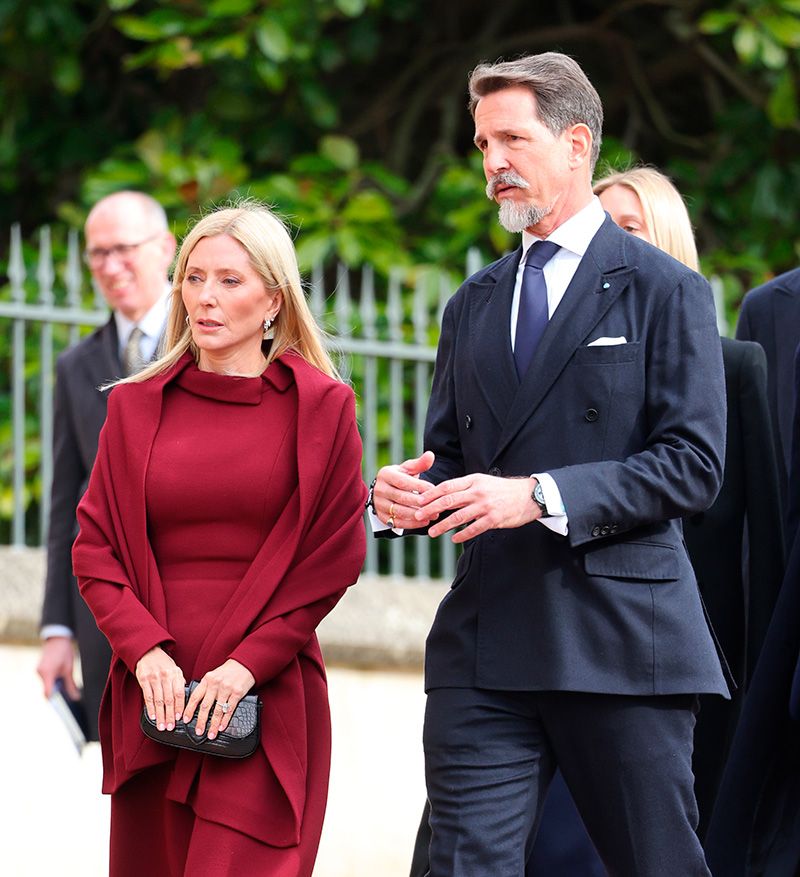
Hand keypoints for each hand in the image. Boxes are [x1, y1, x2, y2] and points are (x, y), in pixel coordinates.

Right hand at [37, 636, 79, 699]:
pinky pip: (46, 679)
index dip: (54, 701)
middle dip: (57, 692)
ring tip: (66, 680)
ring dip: (55, 685)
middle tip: (69, 694)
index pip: (47, 693)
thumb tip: (76, 698)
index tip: (62, 706)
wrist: (57, 638)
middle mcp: (40, 673)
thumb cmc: (64, 652)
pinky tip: (61, 676)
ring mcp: (38, 671)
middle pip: (48, 690)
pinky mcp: (39, 669)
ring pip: (47, 684)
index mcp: (47, 673)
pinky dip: (53, 680)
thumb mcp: (69, 669)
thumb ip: (70, 685)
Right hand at [135, 646, 185, 731]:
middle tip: (170, 726)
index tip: (180, 718)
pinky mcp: (144, 680)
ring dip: (160, 714)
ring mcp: (154, 678)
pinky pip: (147, 696)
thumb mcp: (175, 669)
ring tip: (161, 725)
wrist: (148, 651)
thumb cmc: (164, 663)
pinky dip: (150, 708)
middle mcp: (165, 676)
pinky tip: (153, 716)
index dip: (180, 707)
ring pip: (158, 700)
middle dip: (170, 715)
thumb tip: (185, 698)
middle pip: (169, 699)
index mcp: (176, 674)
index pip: (179, 693)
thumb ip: (179, 683)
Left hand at [183, 659, 255, 740]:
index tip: (185, 720)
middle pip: (205, 706)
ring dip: (214, 725)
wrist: (244, 663)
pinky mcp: (237, 693)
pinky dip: (225, 720)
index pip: (195, 697)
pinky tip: (222, 727)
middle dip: (201, 721)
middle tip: (198, 732)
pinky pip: (230, 709)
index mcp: (207, 679)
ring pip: (218, 710)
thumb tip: (196, 704)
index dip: (189, 710)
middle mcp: (216, 684)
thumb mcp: (213, 675)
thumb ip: (206, 687)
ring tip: (211, 734)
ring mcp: (227, 688)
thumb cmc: (228, 671)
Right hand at [373, 450, 436, 528]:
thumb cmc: (400, 478)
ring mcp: (379, 504)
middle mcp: (379, 489)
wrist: (384, 491)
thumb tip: (431, 455)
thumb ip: (419, 464)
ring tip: (433, 516)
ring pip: (399, 511)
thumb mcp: (407, 469)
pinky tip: (424, 522)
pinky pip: (397, 522)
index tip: (434, 490)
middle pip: (401, 498)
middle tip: (436, 506)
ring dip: (417, 515)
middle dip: (420, 503)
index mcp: (386, 474)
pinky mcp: (381, 517)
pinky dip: (411, 524)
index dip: (419, 486)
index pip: (403, 481)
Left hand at [416, 474, 539, 542]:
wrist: (528, 496)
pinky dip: (462, 535)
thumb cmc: (502, 489)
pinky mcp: (494, 519)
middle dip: (431, 509)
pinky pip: (474, 529)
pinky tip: (454, 539)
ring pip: (459, 517)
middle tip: (418, 515)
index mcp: (473, 480)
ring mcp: (486, 506)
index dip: (431, 493)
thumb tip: (444, 494)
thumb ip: (465, 487)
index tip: (419, 500)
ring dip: (443, 525)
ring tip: (432, 532)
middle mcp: (477, 492)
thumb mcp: (483, 482)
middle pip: (449, 500)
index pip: (447, 486)